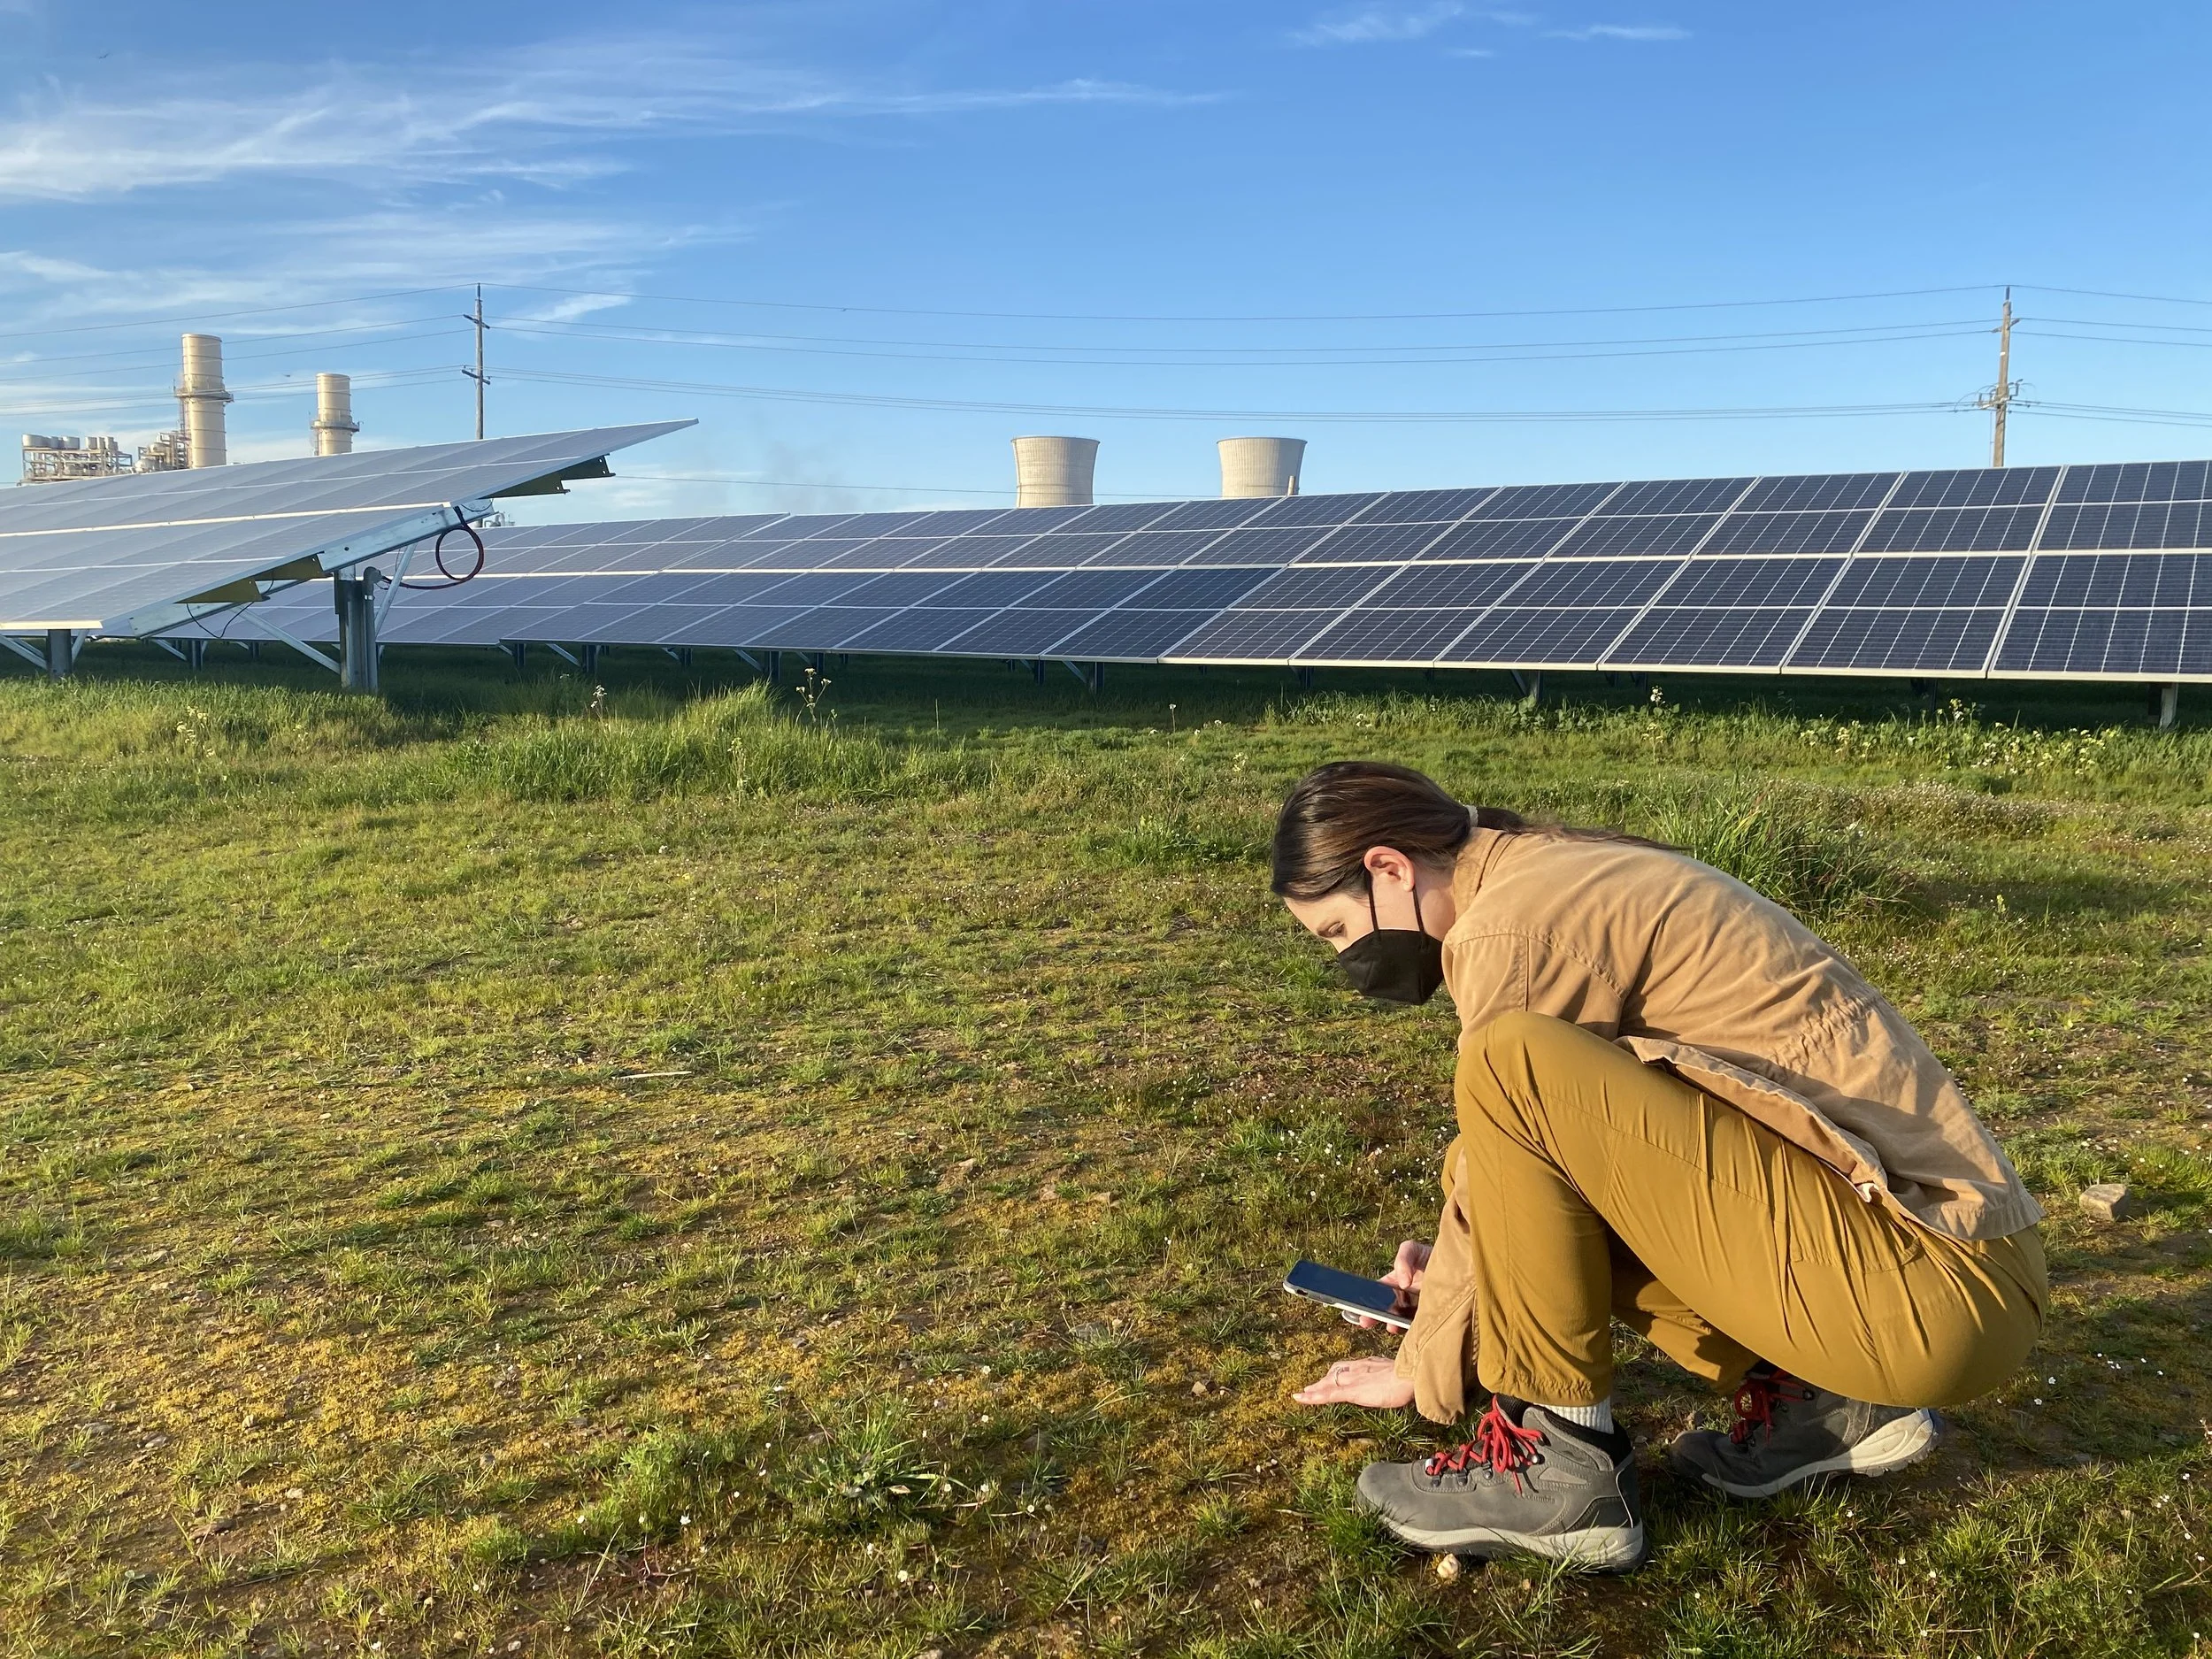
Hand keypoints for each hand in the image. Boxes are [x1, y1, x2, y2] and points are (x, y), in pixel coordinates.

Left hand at [1292, 1354, 1415, 1409]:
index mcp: (1369, 1364)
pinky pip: (1328, 1395)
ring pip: (1328, 1384)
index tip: (1332, 1377)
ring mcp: (1353, 1380)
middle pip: (1334, 1374)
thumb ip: (1395, 1377)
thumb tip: (1401, 1382)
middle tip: (1310, 1388)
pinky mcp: (1351, 1391)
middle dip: (1323, 1381)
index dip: (1337, 1373)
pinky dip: (1314, 1397)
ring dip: (1314, 1390)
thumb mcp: (1401, 1374)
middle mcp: (1358, 1369)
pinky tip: (1303, 1399)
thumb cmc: (1411, 1376)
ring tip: (1301, 1395)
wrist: (1410, 1375)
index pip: (1348, 1367)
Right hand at [1343, 1239, 1431, 1330]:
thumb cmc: (1432, 1255)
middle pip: (1385, 1309)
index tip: (1357, 1306)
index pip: (1378, 1292)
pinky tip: (1409, 1327)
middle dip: (1373, 1315)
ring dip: (1393, 1323)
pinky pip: (1418, 1325)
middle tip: (1365, 1321)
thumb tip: (1402, 1283)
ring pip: (1401, 1319)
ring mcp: (1417, 1309)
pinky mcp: (1430, 1316)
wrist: (1460, 1265)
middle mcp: (1404, 1298)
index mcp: (1395, 1282)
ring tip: (1390, 1325)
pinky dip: (1412, 1328)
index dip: (1366, 1299)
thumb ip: (1403, 1259)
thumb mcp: (1413, 1249)